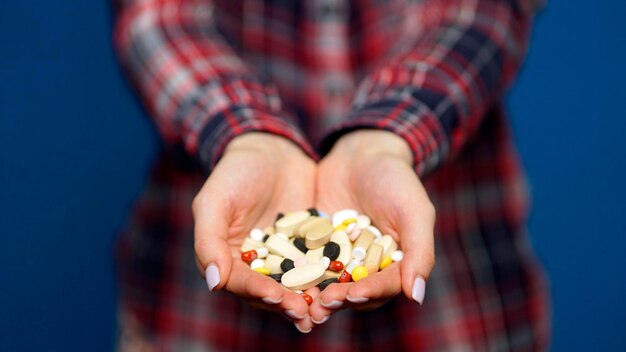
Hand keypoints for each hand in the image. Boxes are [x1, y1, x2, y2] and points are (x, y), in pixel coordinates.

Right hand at [193, 133, 317, 332]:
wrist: (273, 150)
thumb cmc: (236, 172)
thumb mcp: (215, 201)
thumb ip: (209, 241)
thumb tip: (214, 284)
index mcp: (228, 258)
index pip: (241, 282)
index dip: (257, 291)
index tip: (275, 297)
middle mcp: (256, 264)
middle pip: (270, 290)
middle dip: (286, 303)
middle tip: (304, 313)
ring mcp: (286, 258)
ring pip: (296, 284)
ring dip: (309, 299)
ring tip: (323, 310)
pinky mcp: (310, 248)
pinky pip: (319, 265)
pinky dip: (329, 277)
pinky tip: (343, 285)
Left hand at [310, 130, 434, 324]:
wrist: (360, 153)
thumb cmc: (395, 179)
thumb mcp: (413, 210)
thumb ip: (419, 252)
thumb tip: (417, 297)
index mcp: (394, 265)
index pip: (384, 286)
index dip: (370, 292)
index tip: (355, 295)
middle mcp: (366, 267)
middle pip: (353, 292)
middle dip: (339, 299)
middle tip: (322, 304)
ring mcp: (338, 259)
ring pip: (327, 283)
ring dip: (315, 295)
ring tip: (302, 302)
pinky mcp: (314, 248)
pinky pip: (304, 263)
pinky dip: (295, 273)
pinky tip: (281, 278)